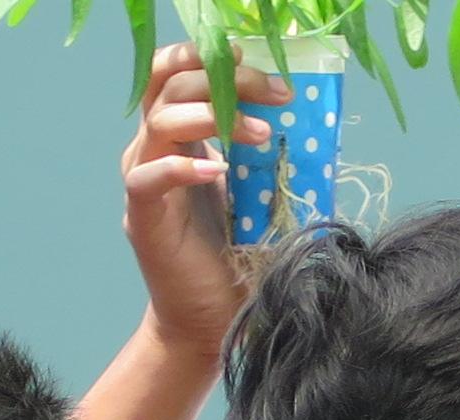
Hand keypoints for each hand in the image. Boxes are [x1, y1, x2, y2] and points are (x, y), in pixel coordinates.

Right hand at [115, 42, 288, 366]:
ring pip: (159, 121)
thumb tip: (316, 129)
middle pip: (172, 86)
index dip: (214, 59)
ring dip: (212, 115)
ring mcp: (146, 180)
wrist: (212, 320)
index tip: (263, 66)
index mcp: (182, 139)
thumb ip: (272, 160)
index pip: (177, 75)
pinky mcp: (143, 216)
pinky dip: (181, 169)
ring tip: (262, 133)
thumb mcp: (263, 198)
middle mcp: (156, 150)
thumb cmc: (239, 259)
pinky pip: (148, 177)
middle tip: (277, 93)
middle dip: (226, 79)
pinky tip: (218, 173)